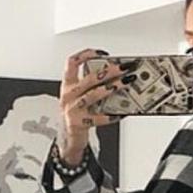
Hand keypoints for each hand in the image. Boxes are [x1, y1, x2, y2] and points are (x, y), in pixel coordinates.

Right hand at [58, 48, 129, 163]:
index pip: (72, 63)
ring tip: (124, 84)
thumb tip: (117, 77)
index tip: (102, 53)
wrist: (68, 138)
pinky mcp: (78, 123)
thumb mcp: (78, 97)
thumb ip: (91, 86)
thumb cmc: (76, 114)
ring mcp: (72, 110)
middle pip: (89, 78)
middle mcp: (69, 95)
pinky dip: (111, 115)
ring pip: (93, 95)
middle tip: (124, 68)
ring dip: (111, 88)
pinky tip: (122, 113)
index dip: (86, 55)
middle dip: (109, 71)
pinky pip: (98, 118)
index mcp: (68, 85)